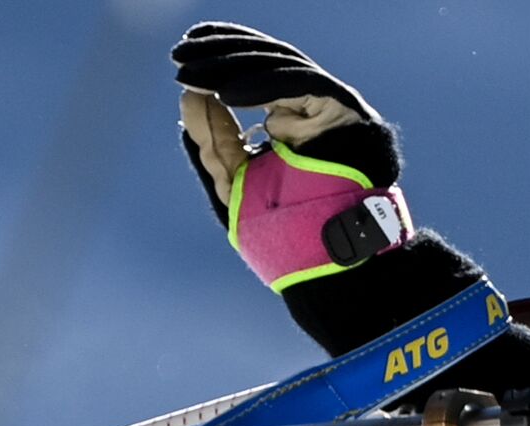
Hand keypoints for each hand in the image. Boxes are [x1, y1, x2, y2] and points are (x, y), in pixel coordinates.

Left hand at [174, 22, 410, 291]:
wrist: (329, 268)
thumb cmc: (289, 237)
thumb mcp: (238, 188)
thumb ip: (216, 148)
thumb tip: (189, 99)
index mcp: (289, 124)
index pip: (251, 81)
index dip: (218, 66)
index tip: (184, 68)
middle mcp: (311, 110)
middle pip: (265, 66)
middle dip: (222, 56)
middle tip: (185, 54)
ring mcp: (330, 110)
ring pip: (283, 68)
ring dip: (237, 66)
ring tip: (198, 75)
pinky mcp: (346, 112)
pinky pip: (304, 83)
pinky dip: (266, 84)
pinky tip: (229, 94)